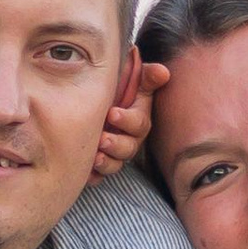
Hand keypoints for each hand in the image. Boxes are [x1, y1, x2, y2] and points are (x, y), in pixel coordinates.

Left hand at [90, 50, 165, 180]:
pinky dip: (92, 176)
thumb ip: (147, 77)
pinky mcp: (101, 165)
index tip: (112, 113)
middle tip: (103, 140)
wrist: (96, 103)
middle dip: (116, 145)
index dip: (128, 121)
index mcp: (137, 120)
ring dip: (106, 163)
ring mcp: (115, 154)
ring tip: (95, 157)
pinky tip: (85, 173)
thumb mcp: (134, 82)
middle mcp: (129, 139)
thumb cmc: (118, 91)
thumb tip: (162, 72)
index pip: (139, 124)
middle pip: (128, 149)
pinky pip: (98, 176)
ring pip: (115, 165)